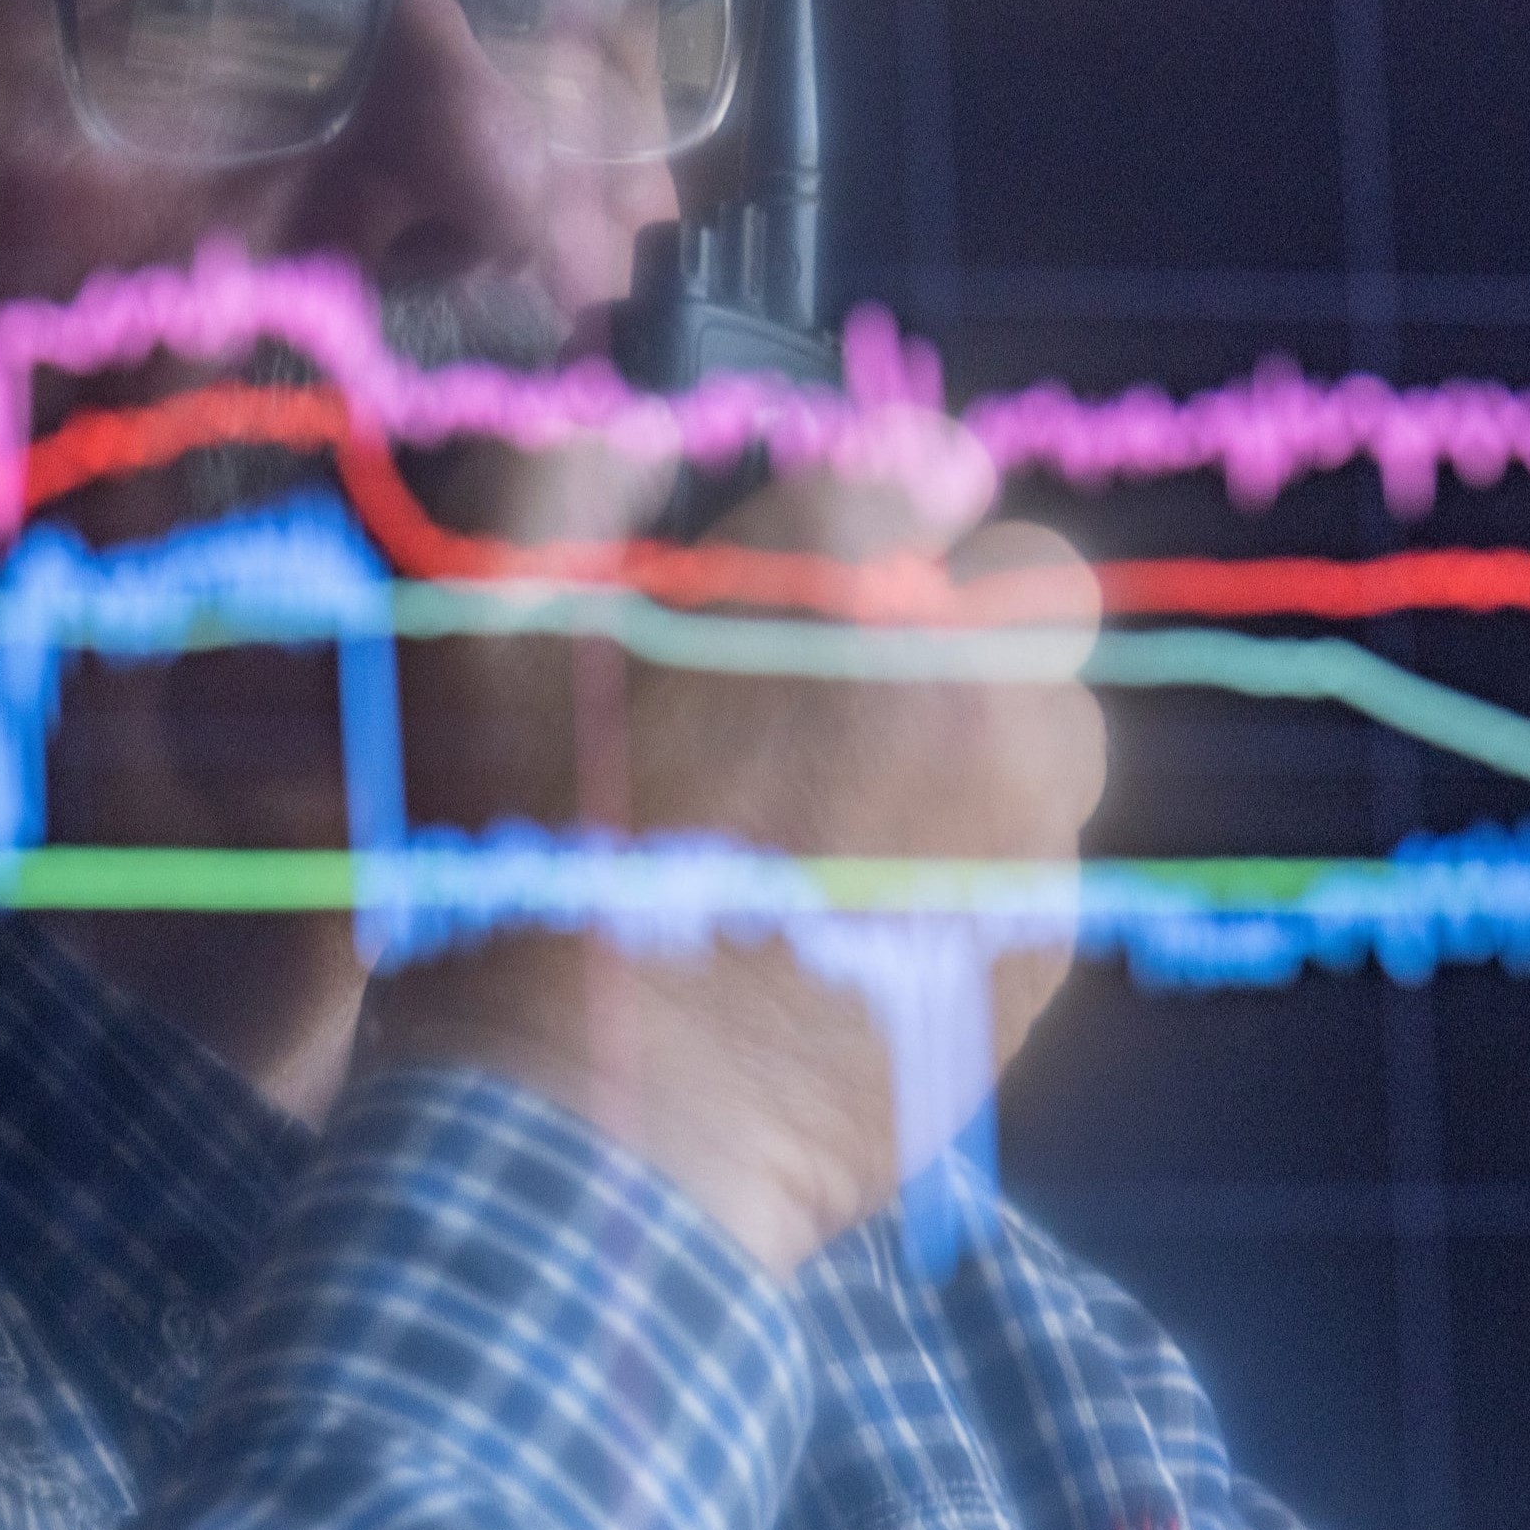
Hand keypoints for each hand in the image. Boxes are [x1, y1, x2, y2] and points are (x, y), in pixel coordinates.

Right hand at [355, 421, 1106, 1275]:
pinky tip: (838, 922)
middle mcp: (979, 687)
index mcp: (851, 581)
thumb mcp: (480, 623)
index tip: (797, 554)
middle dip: (948, 611)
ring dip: (968, 738)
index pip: (926, 459)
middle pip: (1028, 590)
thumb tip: (639, 405)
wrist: (598, 1124)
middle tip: (820, 686)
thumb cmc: (525, 852)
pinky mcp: (1040, 958)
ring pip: (1049, 730)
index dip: (859, 497)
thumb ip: (561, 467)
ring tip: (830, 816)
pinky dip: (957, 871)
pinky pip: (1029, 866)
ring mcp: (1028, 832)